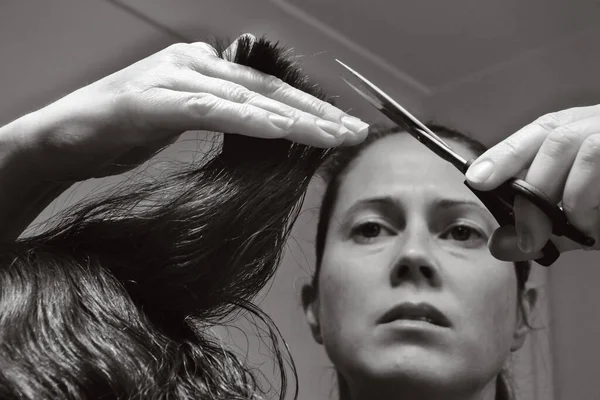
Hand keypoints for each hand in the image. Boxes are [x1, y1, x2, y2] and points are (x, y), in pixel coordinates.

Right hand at [14, 34, 368, 182]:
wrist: (60, 141)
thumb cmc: (119, 133)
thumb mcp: (179, 119)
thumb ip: (215, 111)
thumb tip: (254, 118)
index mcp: (202, 68)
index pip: (267, 90)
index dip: (309, 109)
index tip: (342, 130)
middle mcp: (192, 63)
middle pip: (267, 90)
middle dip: (316, 113)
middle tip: (354, 132)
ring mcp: (171, 78)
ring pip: (246, 98)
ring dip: (294, 118)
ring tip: (333, 135)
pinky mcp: (151, 101)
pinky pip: (208, 110)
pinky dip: (246, 120)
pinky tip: (279, 129)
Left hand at [465, 104, 599, 261]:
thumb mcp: (582, 216)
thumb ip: (544, 227)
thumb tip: (499, 244)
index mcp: (583, 131)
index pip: (537, 132)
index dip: (504, 154)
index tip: (476, 179)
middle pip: (556, 139)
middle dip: (534, 187)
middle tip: (529, 231)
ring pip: (583, 146)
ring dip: (572, 194)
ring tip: (577, 226)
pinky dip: (594, 199)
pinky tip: (595, 225)